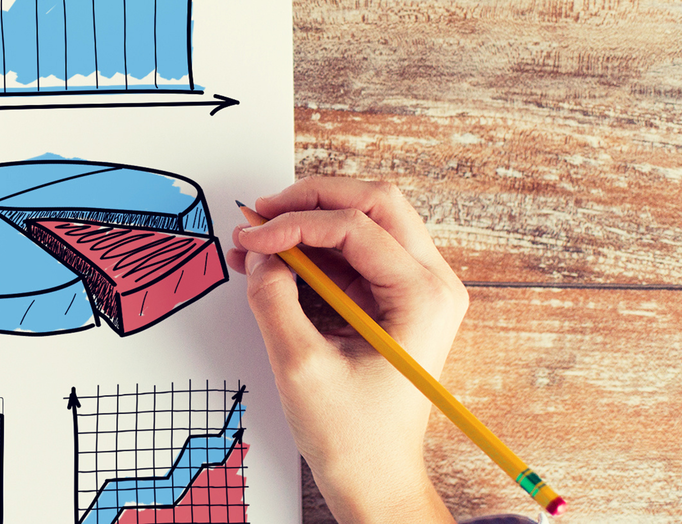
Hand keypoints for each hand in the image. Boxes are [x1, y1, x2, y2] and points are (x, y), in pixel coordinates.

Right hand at [227, 177, 463, 523]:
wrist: (377, 480)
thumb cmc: (356, 437)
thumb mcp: (300, 365)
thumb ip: (273, 299)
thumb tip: (258, 254)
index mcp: (423, 297)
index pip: (355, 227)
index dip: (295, 223)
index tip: (251, 239)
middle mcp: (431, 284)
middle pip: (372, 204)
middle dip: (310, 202)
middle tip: (260, 215)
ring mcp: (415, 291)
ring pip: (363, 223)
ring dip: (308, 225)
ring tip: (256, 243)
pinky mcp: (394, 302)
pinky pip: (353, 256)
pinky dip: (313, 254)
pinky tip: (271, 265)